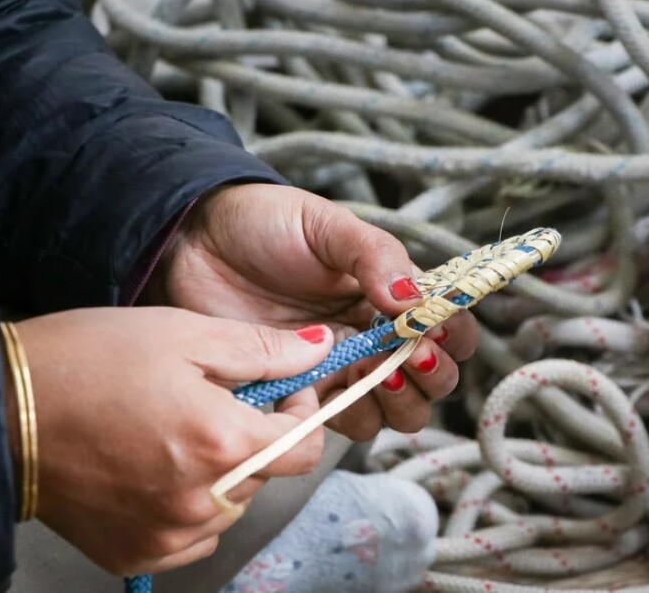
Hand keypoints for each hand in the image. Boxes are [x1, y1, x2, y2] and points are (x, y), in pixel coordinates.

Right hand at [5, 308, 333, 574]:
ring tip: (181, 432)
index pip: (306, 446)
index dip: (301, 413)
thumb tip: (321, 349)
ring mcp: (169, 534)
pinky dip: (196, 505)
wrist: (3, 408)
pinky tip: (163, 469)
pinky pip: (197, 534)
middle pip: (269, 473)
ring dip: (227, 471)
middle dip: (259, 436)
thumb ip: (263, 349)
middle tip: (218, 402)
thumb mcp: (184, 335)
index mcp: (222, 444)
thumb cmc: (90, 361)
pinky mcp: (137, 552)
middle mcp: (203, 500)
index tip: (280, 392)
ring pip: (236, 504)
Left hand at [147, 184, 478, 439]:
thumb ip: (374, 256)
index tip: (431, 331)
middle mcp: (377, 337)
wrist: (195, 246)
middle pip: (435, 381)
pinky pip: (346, 423)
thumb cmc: (266, 225)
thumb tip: (412, 300)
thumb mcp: (326, 225)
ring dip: (399, 403)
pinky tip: (328, 388)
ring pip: (398, 412)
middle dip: (432, 377)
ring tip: (375, 374)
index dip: (453, 337)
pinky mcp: (306, 393)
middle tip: (410, 357)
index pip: (449, 327)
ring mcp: (344, 369)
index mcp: (394, 294)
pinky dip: (350, 416)